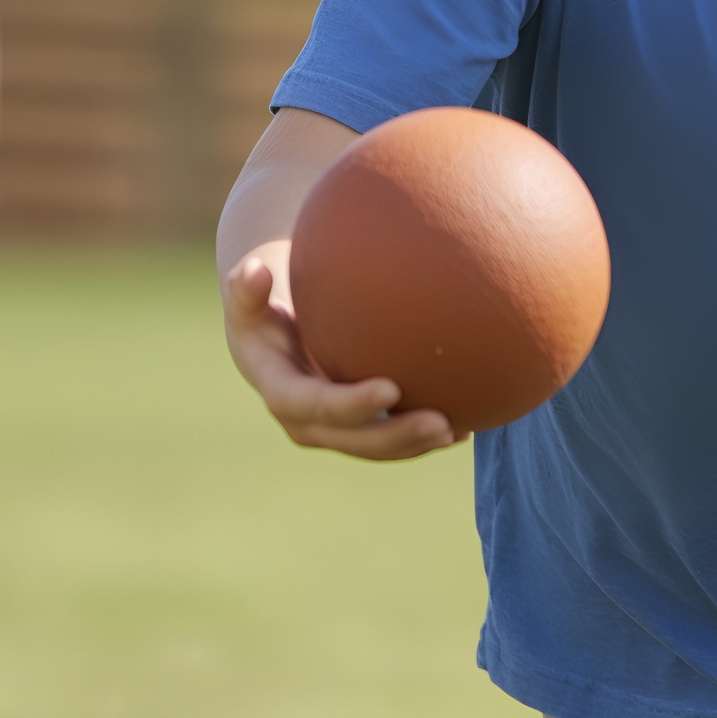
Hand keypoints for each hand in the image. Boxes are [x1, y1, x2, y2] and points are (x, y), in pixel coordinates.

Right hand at [222, 248, 459, 460]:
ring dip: (417, 444)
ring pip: (377, 447)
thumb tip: (254, 270)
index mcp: (280, 390)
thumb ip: (248, 285)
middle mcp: (305, 420)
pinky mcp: (357, 428)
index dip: (350, 403)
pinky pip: (392, 439)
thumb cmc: (264, 302)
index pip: (314, 404)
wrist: (270, 334)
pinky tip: (468, 424)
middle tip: (441, 423)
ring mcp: (332, 429)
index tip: (391, 388)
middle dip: (395, 436)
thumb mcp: (248, 291)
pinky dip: (426, 437)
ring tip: (459, 430)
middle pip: (353, 438)